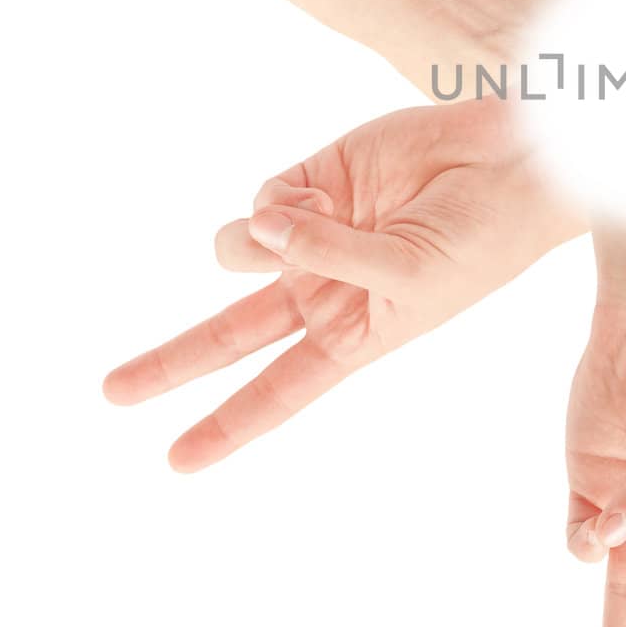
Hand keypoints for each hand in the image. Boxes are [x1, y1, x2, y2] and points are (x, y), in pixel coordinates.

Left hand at [102, 101, 574, 469]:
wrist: (513, 165)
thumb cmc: (481, 241)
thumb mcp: (410, 280)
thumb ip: (324, 256)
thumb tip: (256, 224)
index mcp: (354, 336)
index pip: (278, 391)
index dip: (226, 426)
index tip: (175, 461)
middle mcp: (324, 290)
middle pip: (229, 335)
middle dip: (170, 362)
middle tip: (112, 392)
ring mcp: (314, 234)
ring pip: (236, 251)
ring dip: (262, 244)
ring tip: (315, 225)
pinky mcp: (313, 179)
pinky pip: (264, 199)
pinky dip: (284, 201)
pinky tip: (324, 195)